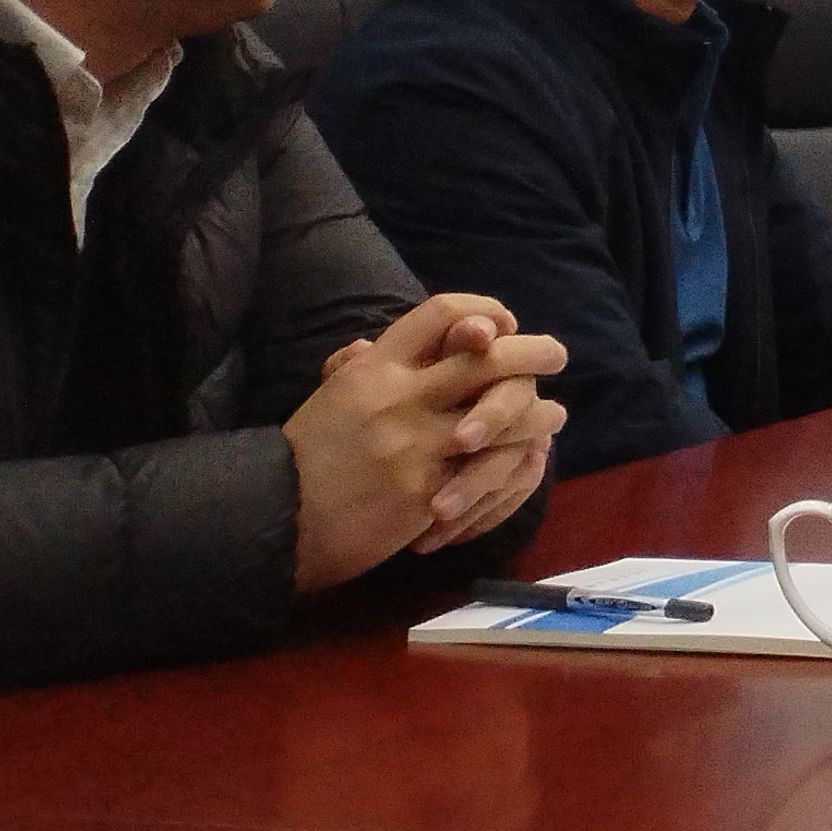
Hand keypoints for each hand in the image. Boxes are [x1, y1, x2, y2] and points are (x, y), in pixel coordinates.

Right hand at [285, 295, 568, 590]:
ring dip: (537, 413)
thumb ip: (358, 367)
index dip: (483, 310)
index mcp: (376, 367)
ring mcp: (416, 446)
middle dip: (534, 352)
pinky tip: (527, 459)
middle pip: (489, 357)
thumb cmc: (308, 455)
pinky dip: (514, 463)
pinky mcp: (426, 492)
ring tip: (553, 414)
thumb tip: (369, 341)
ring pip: (503, 415)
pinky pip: (489, 469)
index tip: (504, 323)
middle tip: (557, 356)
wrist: (274, 520)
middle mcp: (400, 397)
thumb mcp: (331, 397)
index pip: (442, 312)